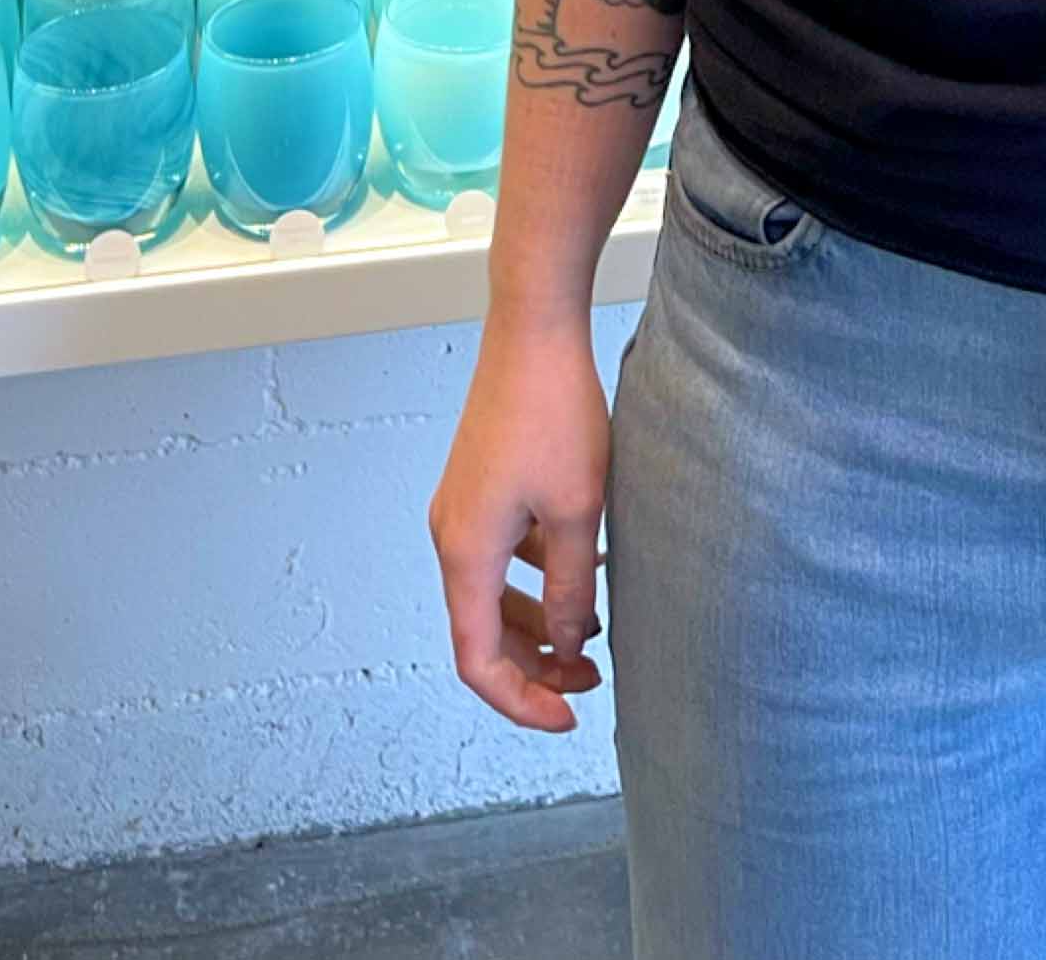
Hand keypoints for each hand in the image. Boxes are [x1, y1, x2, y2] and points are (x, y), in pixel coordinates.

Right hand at [430, 309, 611, 732]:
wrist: (533, 329)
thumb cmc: (555, 411)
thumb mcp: (579, 512)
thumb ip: (571, 590)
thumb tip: (568, 643)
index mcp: (466, 551)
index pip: (477, 660)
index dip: (520, 700)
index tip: (569, 716)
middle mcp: (452, 534)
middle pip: (482, 632)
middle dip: (534, 665)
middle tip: (592, 680)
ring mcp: (463, 507)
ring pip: (491, 594)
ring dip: (537, 622)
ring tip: (594, 631)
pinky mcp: (481, 484)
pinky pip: (501, 554)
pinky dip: (536, 577)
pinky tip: (587, 569)